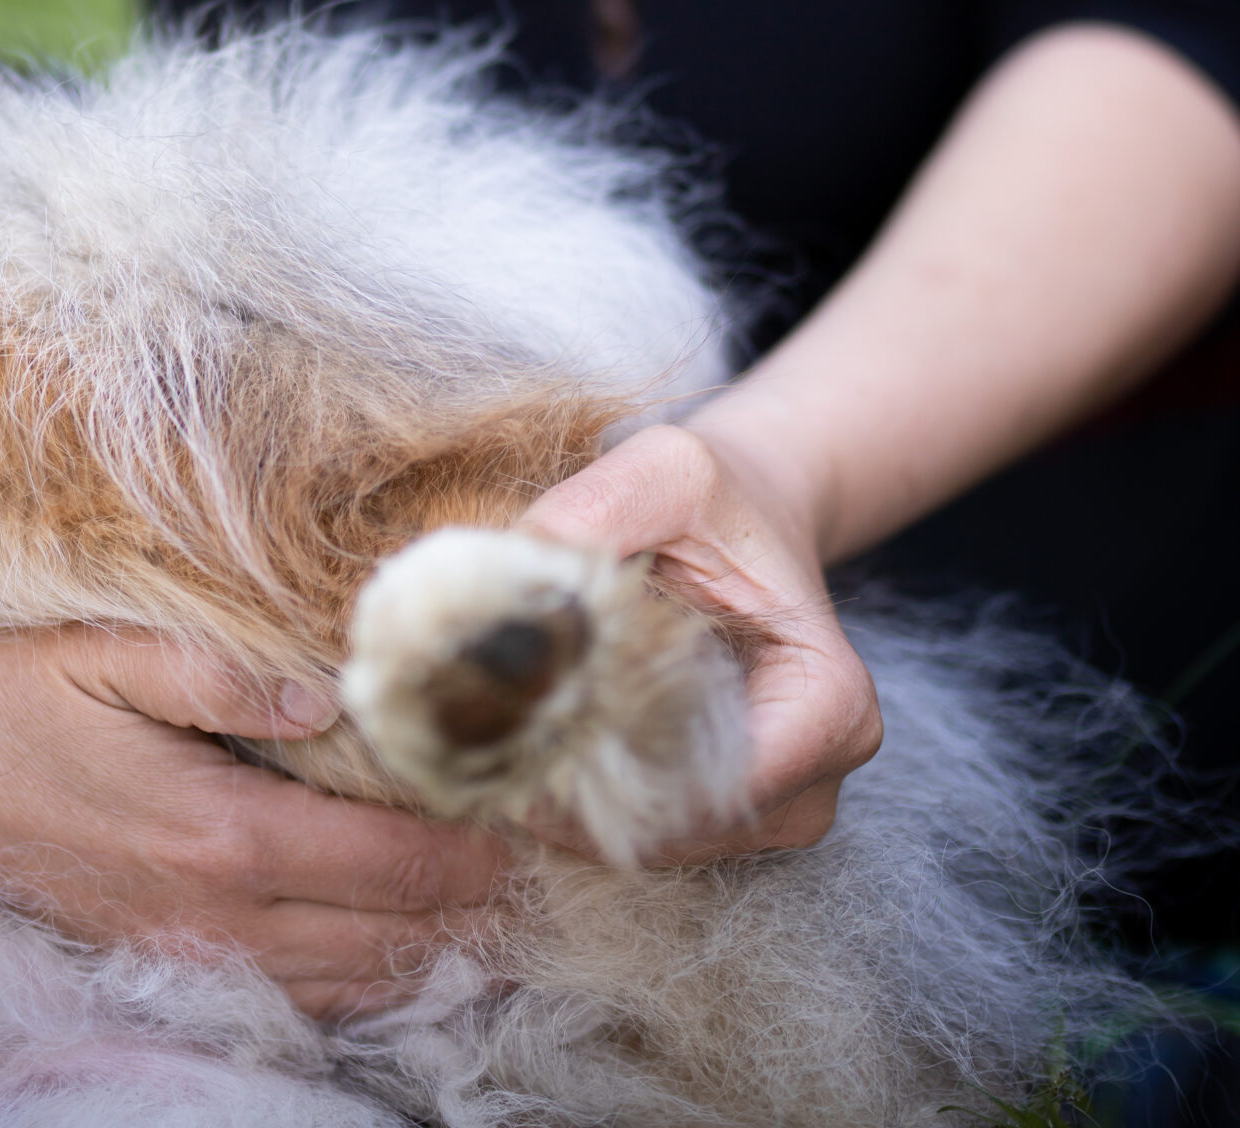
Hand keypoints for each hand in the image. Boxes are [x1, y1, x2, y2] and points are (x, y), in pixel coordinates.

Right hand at [0, 622, 510, 1017]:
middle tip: (541, 865)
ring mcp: (170, 936)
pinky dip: (345, 980)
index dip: (471, 850)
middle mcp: (203, 905)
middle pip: (378, 938)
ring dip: (418, 955)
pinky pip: (271, 989)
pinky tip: (381, 950)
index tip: (537, 819)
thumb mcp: (102, 642)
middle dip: (466, 909)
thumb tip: (330, 688)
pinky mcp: (140, 939)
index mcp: (213, 828)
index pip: (385, 862)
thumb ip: (219, 667)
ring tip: (489, 917)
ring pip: (333, 980)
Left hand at [518, 417, 880, 858]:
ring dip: (573, 806)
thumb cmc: (714, 495)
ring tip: (505, 733)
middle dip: (580, 793)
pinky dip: (581, 806)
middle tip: (489, 733)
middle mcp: (814, 782)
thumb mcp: (665, 469)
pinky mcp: (724, 824)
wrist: (739, 519)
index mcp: (829, 704)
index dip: (614, 769)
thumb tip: (516, 569)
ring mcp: (773, 815)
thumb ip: (597, 508)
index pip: (716, 789)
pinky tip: (534, 746)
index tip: (527, 719)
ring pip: (651, 849)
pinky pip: (641, 839)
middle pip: (679, 833)